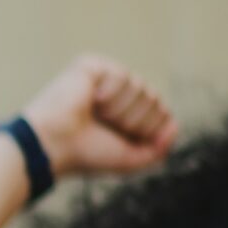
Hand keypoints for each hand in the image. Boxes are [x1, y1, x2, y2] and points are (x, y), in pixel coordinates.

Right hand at [20, 55, 176, 180]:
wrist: (54, 145)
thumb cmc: (87, 154)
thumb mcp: (130, 160)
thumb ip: (159, 148)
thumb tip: (173, 125)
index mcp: (126, 115)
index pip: (162, 114)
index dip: (147, 129)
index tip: (119, 139)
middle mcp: (118, 95)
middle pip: (155, 100)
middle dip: (135, 120)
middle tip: (105, 126)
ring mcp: (105, 79)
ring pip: (141, 87)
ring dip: (120, 110)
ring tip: (94, 114)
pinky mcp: (92, 66)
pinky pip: (122, 76)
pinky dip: (108, 94)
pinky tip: (89, 99)